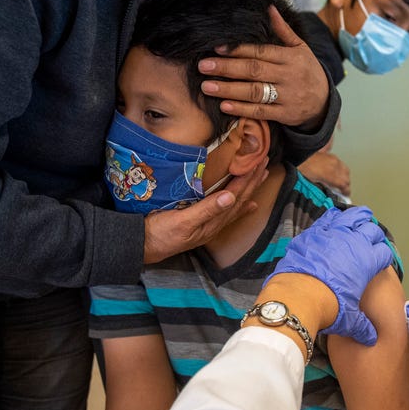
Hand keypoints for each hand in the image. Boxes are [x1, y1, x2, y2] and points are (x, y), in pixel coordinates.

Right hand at [142, 157, 267, 263]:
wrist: (143, 246)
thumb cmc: (160, 233)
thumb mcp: (182, 220)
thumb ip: (206, 209)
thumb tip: (230, 197)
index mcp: (213, 221)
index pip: (235, 195)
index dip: (247, 179)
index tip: (258, 162)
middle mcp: (215, 223)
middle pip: (240, 198)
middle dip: (253, 180)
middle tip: (265, 162)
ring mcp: (210, 225)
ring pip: (236, 203)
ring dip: (249, 189)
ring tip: (261, 177)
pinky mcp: (202, 224)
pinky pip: (227, 212)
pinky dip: (240, 206)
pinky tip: (248, 204)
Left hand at [198, 6, 329, 129]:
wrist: (324, 102)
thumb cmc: (306, 70)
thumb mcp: (300, 48)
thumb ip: (283, 30)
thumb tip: (268, 8)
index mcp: (290, 57)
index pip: (261, 52)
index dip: (238, 50)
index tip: (216, 48)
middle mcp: (289, 76)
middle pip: (254, 71)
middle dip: (227, 68)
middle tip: (203, 66)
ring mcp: (287, 96)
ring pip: (255, 92)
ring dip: (229, 89)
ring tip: (207, 86)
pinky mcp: (284, 114)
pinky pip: (261, 112)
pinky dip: (242, 109)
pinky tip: (224, 105)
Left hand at [265, 206, 392, 344]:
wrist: (299, 295)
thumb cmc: (328, 307)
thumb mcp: (349, 320)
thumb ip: (362, 326)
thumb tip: (371, 337)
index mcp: (368, 261)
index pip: (384, 252)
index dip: (383, 256)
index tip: (380, 260)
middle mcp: (355, 242)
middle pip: (372, 229)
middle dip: (374, 234)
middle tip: (371, 238)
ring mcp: (334, 233)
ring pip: (353, 216)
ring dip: (359, 217)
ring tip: (361, 218)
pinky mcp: (315, 232)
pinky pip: (329, 218)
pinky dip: (334, 218)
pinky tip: (335, 220)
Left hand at [298, 152, 350, 196]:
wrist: (299, 157)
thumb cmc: (303, 169)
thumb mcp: (313, 183)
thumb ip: (325, 188)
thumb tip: (331, 192)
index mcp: (330, 174)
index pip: (344, 184)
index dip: (346, 191)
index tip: (346, 195)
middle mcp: (334, 166)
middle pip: (346, 178)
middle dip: (346, 185)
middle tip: (342, 191)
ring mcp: (333, 159)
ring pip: (346, 170)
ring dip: (344, 177)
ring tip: (340, 182)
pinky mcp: (331, 156)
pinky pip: (341, 164)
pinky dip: (341, 170)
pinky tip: (336, 173)